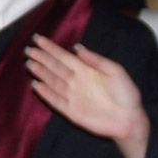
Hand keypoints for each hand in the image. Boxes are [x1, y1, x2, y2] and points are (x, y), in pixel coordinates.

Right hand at [26, 36, 148, 147]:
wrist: (130, 119)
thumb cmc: (126, 93)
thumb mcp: (115, 71)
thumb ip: (96, 60)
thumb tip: (77, 47)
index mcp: (86, 70)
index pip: (63, 56)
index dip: (50, 48)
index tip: (38, 38)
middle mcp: (76, 81)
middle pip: (54, 67)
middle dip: (41, 58)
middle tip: (28, 49)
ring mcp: (72, 96)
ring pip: (52, 81)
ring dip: (40, 72)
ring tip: (29, 63)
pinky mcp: (71, 111)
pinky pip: (55, 101)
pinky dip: (45, 93)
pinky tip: (36, 85)